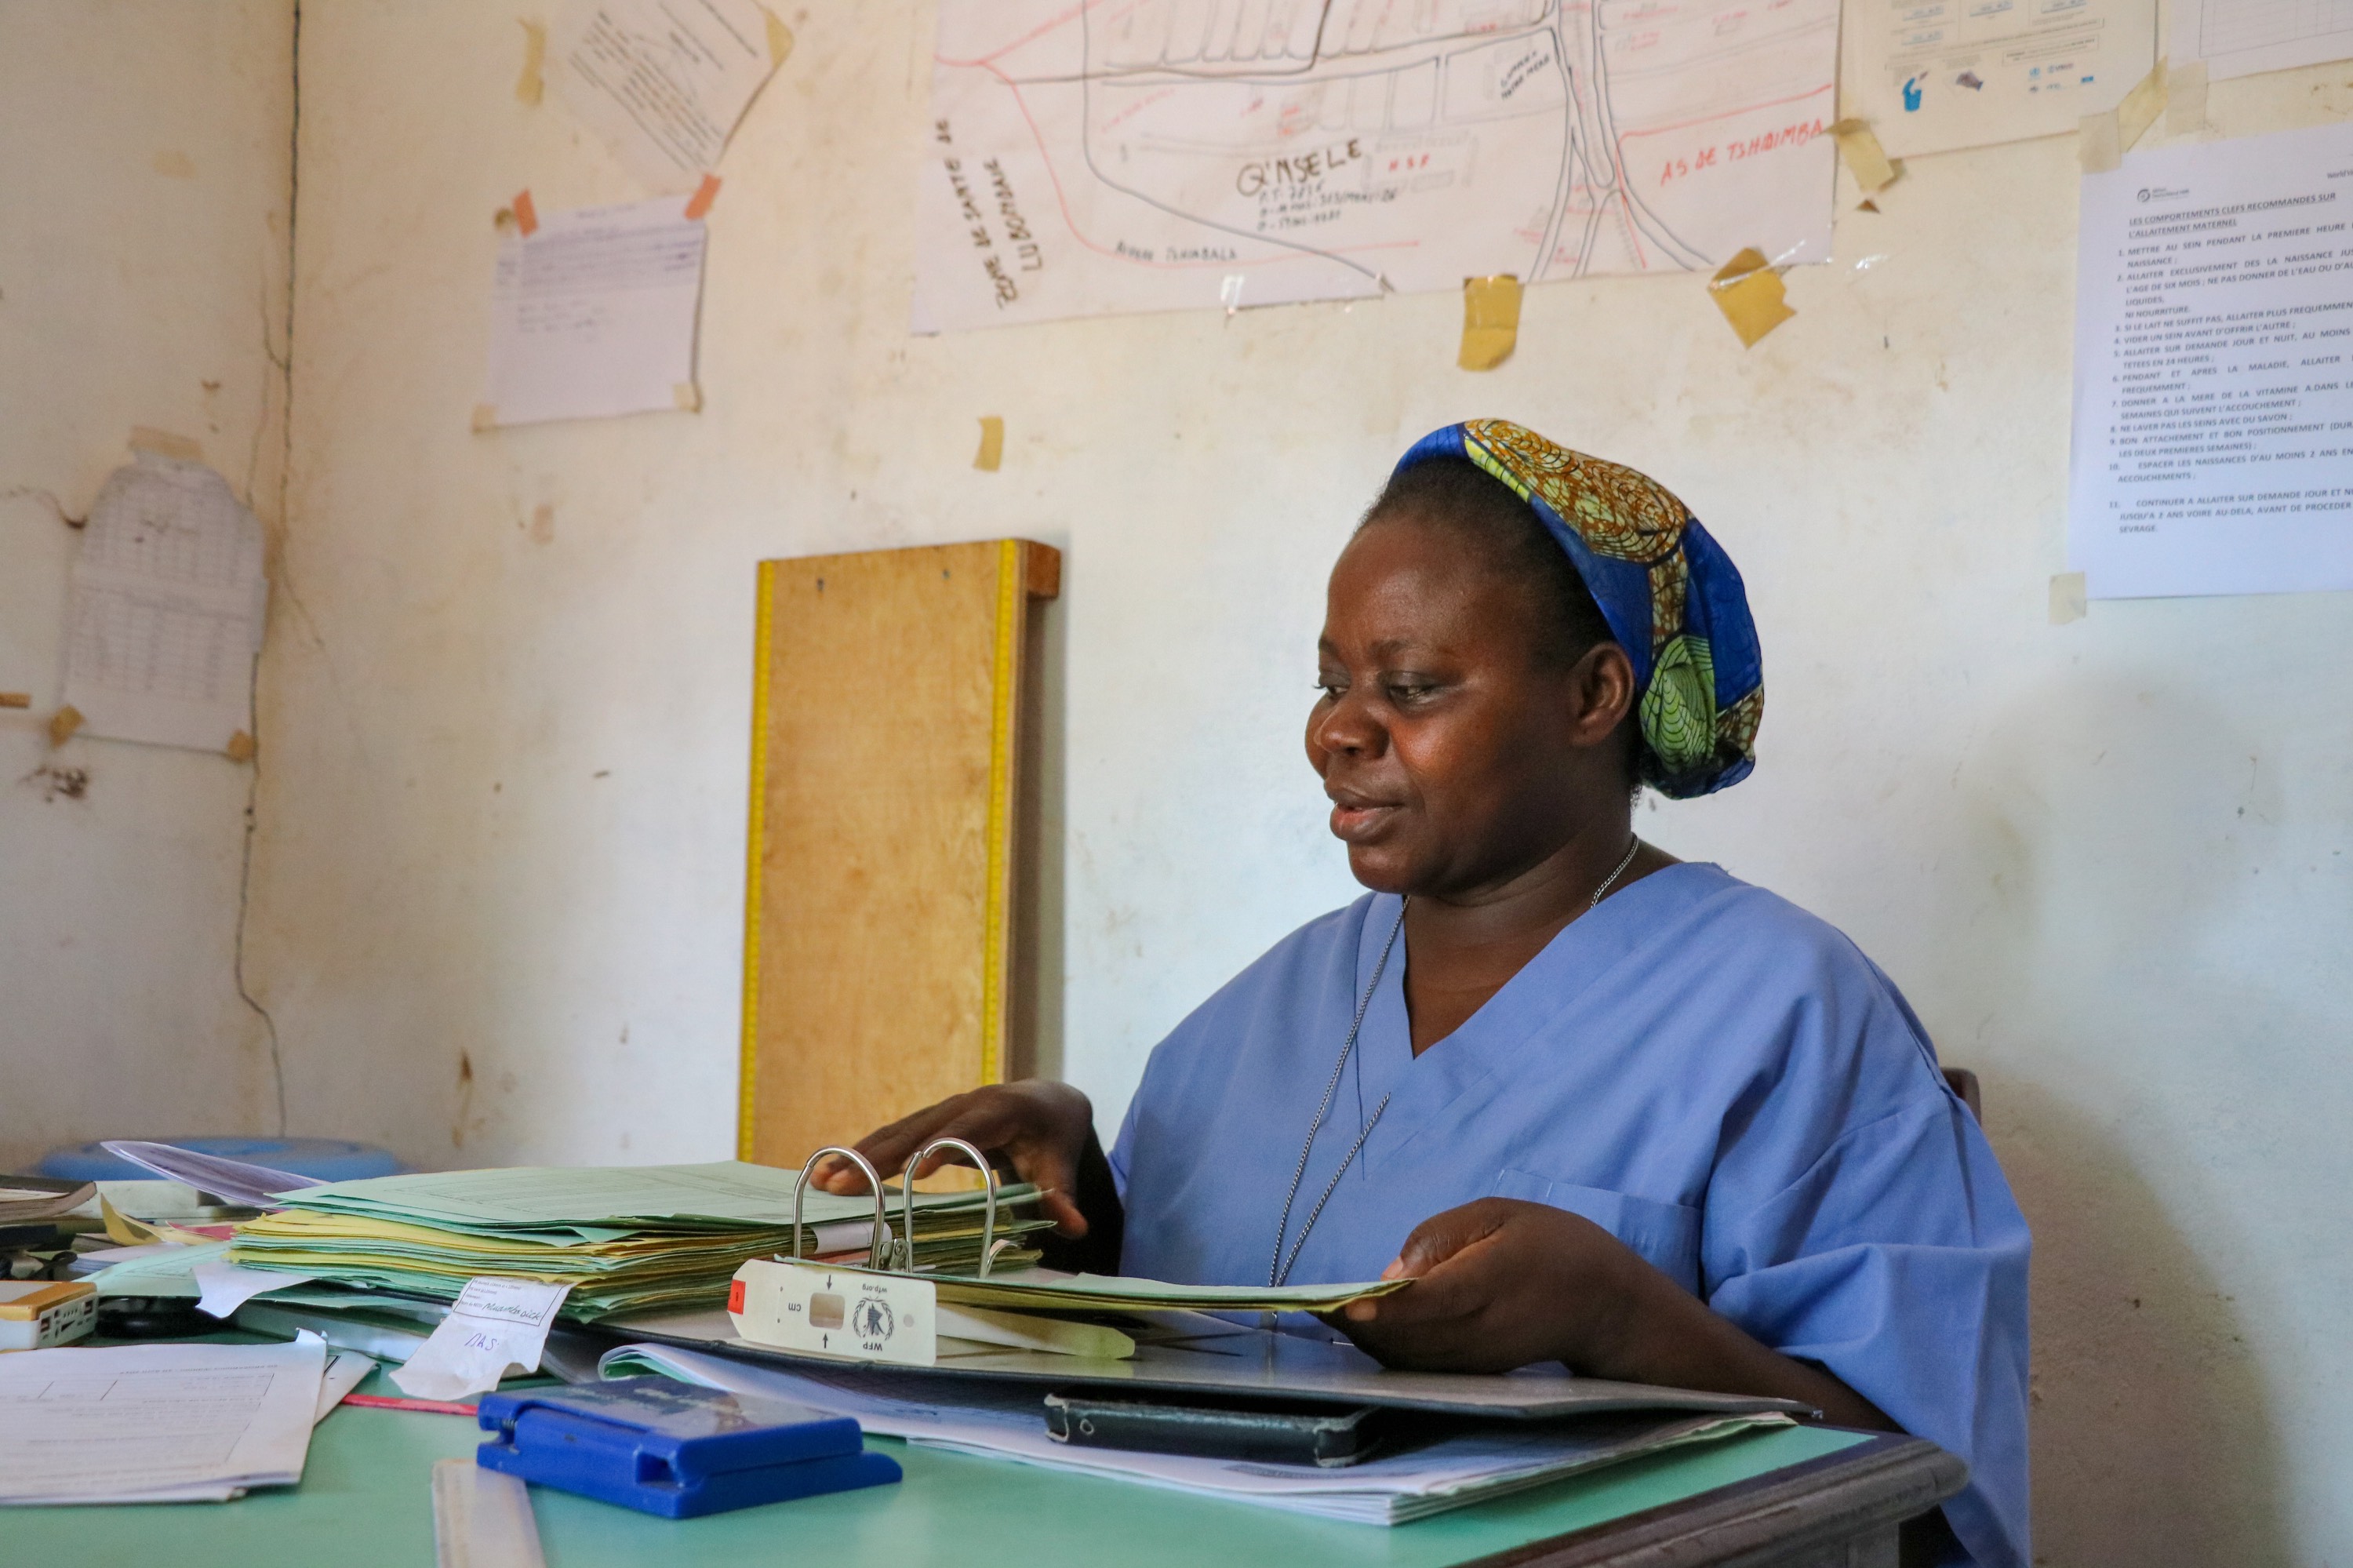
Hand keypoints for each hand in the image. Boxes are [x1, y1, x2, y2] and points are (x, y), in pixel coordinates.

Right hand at [811, 1080, 1096, 1236]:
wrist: (1045, 1102)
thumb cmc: (1053, 1135)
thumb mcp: (1062, 1162)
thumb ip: (1063, 1195)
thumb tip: (1077, 1230)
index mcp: (1002, 1108)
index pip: (971, 1127)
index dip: (945, 1145)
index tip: (916, 1168)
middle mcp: (966, 1102)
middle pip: (919, 1128)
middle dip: (881, 1155)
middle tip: (843, 1180)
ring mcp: (943, 1108)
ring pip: (897, 1130)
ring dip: (859, 1154)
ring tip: (822, 1179)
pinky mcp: (929, 1120)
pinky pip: (894, 1135)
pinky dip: (864, 1153)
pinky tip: (830, 1172)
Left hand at [1335, 1197, 1898, 1431]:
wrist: (1614, 1309)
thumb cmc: (1554, 1248)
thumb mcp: (1503, 1215)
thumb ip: (1446, 1237)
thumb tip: (1393, 1274)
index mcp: (1496, 1280)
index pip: (1432, 1302)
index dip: (1386, 1309)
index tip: (1344, 1304)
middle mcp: (1487, 1328)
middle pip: (1412, 1339)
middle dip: (1363, 1328)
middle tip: (1318, 1306)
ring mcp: (1483, 1358)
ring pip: (1414, 1360)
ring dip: (1373, 1344)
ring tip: (1338, 1317)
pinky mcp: (1480, 1372)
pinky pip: (1427, 1367)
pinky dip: (1395, 1353)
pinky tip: (1371, 1334)